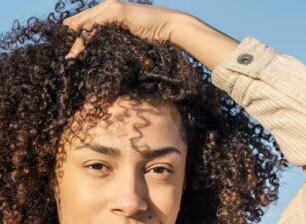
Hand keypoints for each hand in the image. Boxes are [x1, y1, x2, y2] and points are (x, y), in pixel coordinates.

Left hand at [63, 0, 238, 69]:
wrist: (170, 27)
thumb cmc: (153, 38)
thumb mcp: (129, 41)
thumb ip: (114, 43)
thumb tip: (102, 58)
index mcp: (108, 12)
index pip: (83, 23)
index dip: (72, 37)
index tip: (66, 54)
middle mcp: (106, 6)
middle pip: (78, 21)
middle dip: (67, 39)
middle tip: (59, 57)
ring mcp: (110, 6)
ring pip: (83, 24)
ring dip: (72, 42)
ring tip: (65, 58)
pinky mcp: (116, 11)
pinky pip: (94, 26)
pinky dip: (83, 41)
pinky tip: (76, 53)